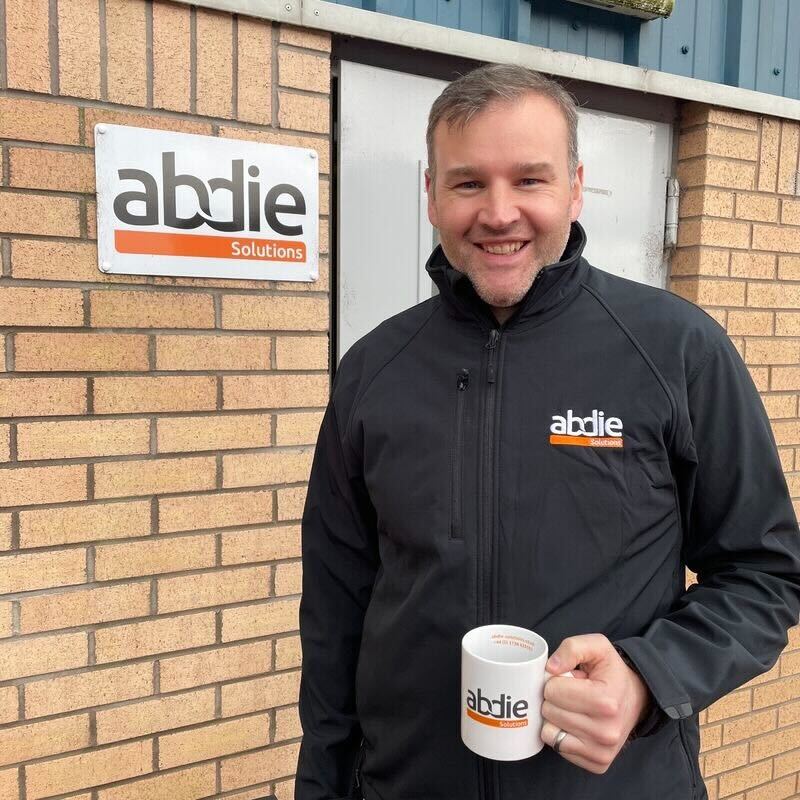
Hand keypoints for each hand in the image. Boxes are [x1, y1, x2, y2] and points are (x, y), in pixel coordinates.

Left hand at [540, 634, 651, 773]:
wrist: (635, 698)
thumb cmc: (611, 672)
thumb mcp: (597, 647)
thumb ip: (572, 648)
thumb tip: (550, 667)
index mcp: (606, 701)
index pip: (553, 690)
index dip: (555, 680)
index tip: (569, 679)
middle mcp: (606, 731)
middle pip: (549, 711)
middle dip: (554, 698)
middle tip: (571, 694)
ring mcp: (602, 751)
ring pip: (549, 732)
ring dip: (555, 717)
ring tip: (574, 708)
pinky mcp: (597, 764)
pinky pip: (557, 747)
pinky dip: (560, 733)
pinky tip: (575, 723)